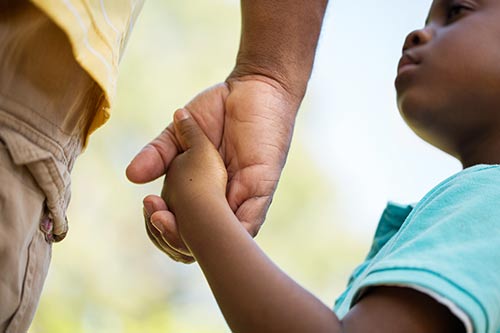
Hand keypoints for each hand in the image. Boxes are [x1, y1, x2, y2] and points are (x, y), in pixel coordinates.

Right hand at [126, 76, 300, 262]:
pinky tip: (217, 234)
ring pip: (225, 238)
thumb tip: (131, 176)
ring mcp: (244, 196)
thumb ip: (159, 153)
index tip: (148, 208)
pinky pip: (252, 219)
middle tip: (157, 218)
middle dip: (176, 237)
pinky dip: (235, 230)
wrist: (254, 84)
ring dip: (198, 237)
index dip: (164, 226)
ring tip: (173, 224)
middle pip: (201, 240)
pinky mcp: (263, 186)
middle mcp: (224, 200)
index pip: (182, 225)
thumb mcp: (181, 131)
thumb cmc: (220, 109)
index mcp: (204, 191)